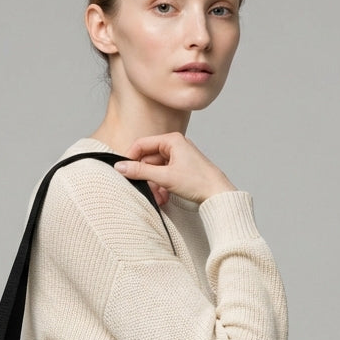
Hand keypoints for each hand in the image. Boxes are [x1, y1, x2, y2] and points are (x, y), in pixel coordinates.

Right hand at [114, 133, 236, 204]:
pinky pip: (165, 175)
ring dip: (154, 185)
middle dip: (145, 177)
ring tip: (157, 198)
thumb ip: (140, 172)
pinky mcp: (182, 169)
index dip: (130, 157)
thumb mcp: (164, 177)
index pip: (142, 144)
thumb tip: (120, 167)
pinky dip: (162, 187)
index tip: (123, 171)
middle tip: (141, 189)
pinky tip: (164, 198)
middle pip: (149, 159)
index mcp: (171, 140)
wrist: (219, 194)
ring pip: (156, 170)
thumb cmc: (198, 182)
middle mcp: (175, 146)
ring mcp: (179, 158)